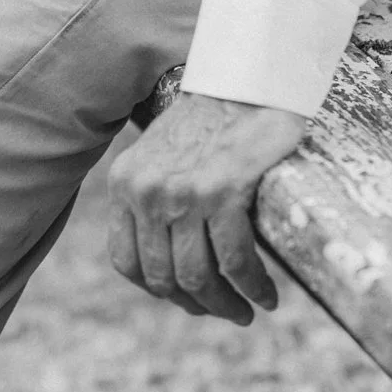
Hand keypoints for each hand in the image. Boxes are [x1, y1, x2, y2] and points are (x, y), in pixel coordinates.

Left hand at [107, 90, 309, 324]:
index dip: (159, 290)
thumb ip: (155, 198)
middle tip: (228, 311)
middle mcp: (146, 192)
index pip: (127, 261)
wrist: (246, 80)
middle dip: (198, 304)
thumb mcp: (161, 156)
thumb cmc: (212, 119)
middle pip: (163, 277)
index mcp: (125, 184)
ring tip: (249, 309)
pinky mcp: (220, 193)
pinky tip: (267, 294)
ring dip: (226, 305)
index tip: (187, 298)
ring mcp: (181, 194)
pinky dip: (252, 286)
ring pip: (197, 276)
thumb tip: (173, 260)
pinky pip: (234, 261)